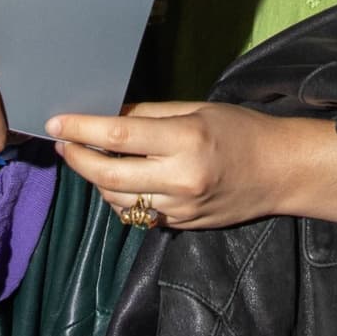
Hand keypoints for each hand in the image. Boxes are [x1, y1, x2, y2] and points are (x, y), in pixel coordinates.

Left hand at [47, 101, 305, 229]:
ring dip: (97, 181)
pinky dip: (122, 197)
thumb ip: (151, 115)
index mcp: (185, 140)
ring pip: (118, 200)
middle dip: (78, 160)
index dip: (82, 130)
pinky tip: (123, 180)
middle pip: (109, 177)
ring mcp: (179, 207)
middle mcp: (180, 178)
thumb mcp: (197, 109)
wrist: (279, 171)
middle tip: (63, 143)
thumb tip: (109, 115)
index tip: (57, 122)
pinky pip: (138, 213)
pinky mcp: (180, 225)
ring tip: (93, 159)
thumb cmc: (240, 130)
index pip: (120, 136)